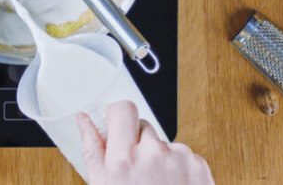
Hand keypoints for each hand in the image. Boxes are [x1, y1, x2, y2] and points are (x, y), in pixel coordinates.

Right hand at [76, 101, 213, 184]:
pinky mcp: (199, 165)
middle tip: (137, 172)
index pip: (122, 109)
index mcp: (123, 160)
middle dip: (138, 143)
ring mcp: (179, 158)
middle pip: (142, 126)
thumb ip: (92, 149)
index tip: (118, 126)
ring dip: (159, 157)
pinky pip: (183, 154)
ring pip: (163, 142)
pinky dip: (178, 167)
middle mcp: (153, 154)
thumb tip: (83, 119)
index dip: (118, 117)